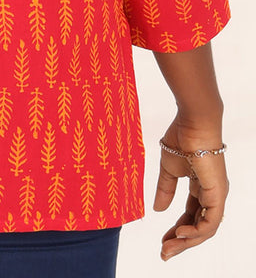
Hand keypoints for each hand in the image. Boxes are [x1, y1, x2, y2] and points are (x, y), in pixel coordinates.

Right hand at [153, 117, 228, 261]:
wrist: (192, 122)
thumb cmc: (181, 138)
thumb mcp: (168, 169)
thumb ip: (165, 190)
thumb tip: (158, 210)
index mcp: (200, 187)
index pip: (190, 216)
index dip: (176, 230)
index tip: (161, 240)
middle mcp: (211, 195)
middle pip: (198, 227)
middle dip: (180, 242)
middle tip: (164, 253)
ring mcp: (216, 195)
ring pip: (204, 229)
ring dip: (186, 241)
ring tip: (168, 247)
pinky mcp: (218, 193)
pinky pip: (209, 222)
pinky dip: (195, 232)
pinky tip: (180, 233)